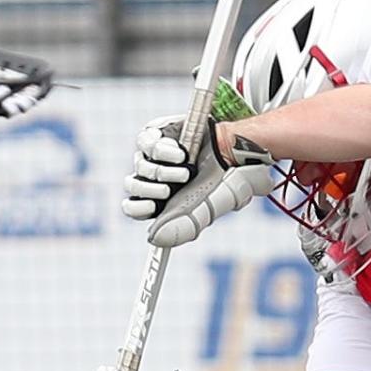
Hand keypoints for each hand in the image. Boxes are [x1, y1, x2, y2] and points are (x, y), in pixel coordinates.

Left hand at [123, 115, 274, 247]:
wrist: (237, 152)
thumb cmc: (225, 183)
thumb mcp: (207, 210)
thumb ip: (184, 228)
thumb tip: (154, 238)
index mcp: (163, 199)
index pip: (134, 206)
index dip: (137, 208)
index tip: (152, 207)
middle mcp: (155, 176)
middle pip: (132, 185)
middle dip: (149, 191)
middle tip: (168, 191)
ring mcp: (155, 154)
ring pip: (140, 165)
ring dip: (163, 172)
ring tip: (186, 171)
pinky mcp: (159, 133)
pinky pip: (146, 142)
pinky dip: (162, 151)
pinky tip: (181, 154)